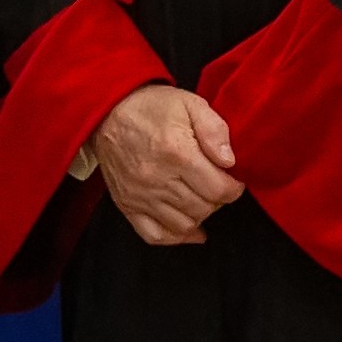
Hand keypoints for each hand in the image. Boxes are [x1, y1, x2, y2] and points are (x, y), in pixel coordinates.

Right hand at [93, 83, 241, 245]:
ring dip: (199, 215)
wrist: (108, 112)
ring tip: (200, 198)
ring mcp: (140, 196)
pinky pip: (155, 235)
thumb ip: (215, 130)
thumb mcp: (190, 104)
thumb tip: (229, 161)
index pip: (219, 190)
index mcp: (177, 153)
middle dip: (217, 200)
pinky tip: (190, 229)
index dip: (233, 188)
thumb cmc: (152, 108)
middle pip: (204, 208)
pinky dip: (176, 237)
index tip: (232, 180)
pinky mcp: (127, 205)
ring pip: (184, 225)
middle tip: (215, 185)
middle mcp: (157, 179)